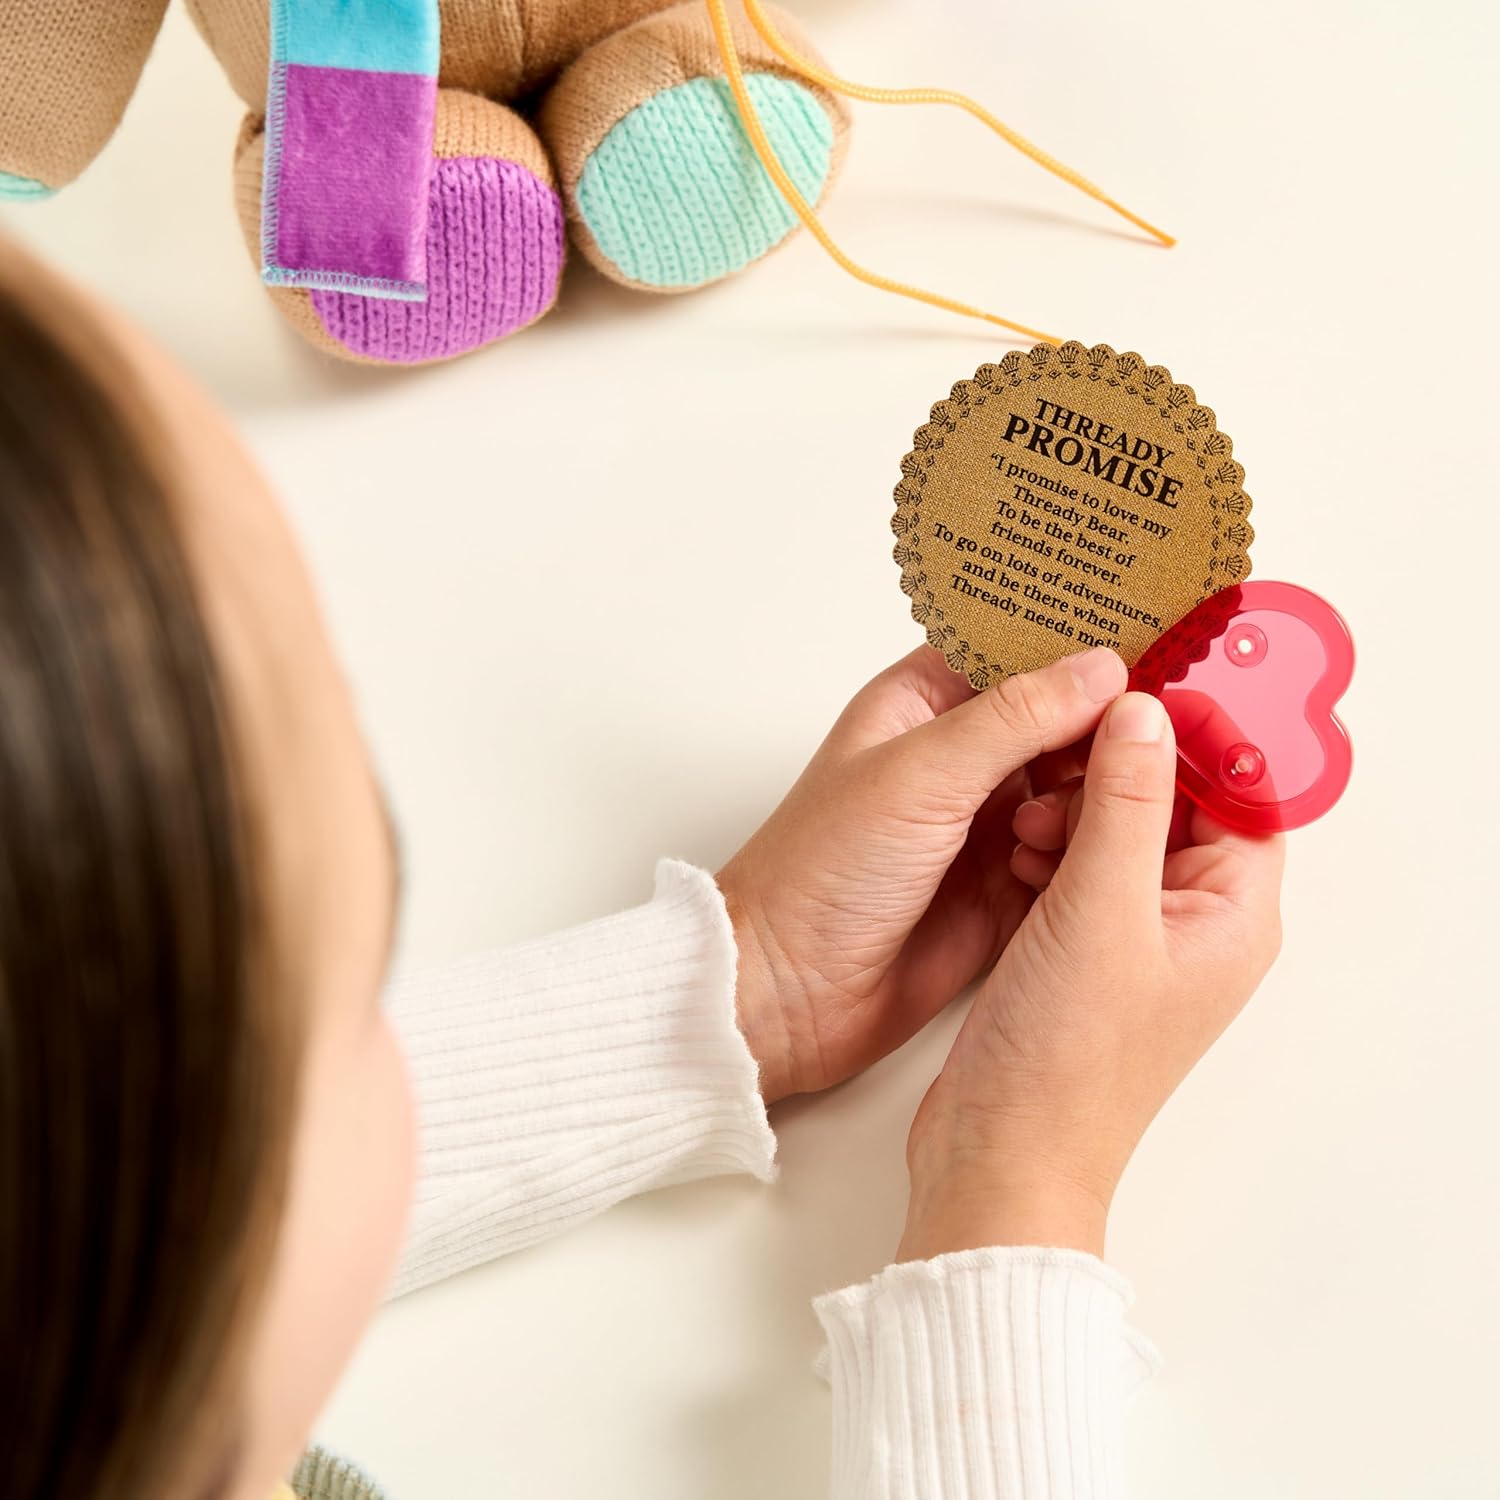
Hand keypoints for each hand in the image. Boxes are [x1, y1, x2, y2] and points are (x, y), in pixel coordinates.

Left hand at [717, 645, 1128, 1104]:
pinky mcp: (1005, 886)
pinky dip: (1093, 853)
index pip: (1015, 647)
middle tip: (1154, 738)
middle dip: (1107, 726)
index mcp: (922, 704)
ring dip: (1099, 796)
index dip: (1078, 640)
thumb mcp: (920, 774)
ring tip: (1097, 813)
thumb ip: (1015, 717)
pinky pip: (1075, 854)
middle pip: (1061, 718)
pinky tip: (1099, 860)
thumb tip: (1102, 668)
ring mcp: (984, 823)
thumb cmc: (821, 870)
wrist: (788, 990)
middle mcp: (958, 757)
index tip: (1154, 635)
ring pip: (1076, 787)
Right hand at [898, 690, 1284, 1261]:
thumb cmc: (1065, 1059)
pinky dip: (1053, 848)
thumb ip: (1125, 800)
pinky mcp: (1085, 953)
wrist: (1001, 1153)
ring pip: (1122, 833)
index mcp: (1232, 915)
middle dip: (1119, 771)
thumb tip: (1143, 710)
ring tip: (1028, 821)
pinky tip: (1015, 851)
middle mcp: (1195, 924)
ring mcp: (1138, 940)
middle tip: (1062, 760)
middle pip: (1177, 805)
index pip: (1239, 792)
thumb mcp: (1099, 908)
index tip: (1133, 689)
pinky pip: (1082, 870)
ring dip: (1078, 809)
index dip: (1193, 736)